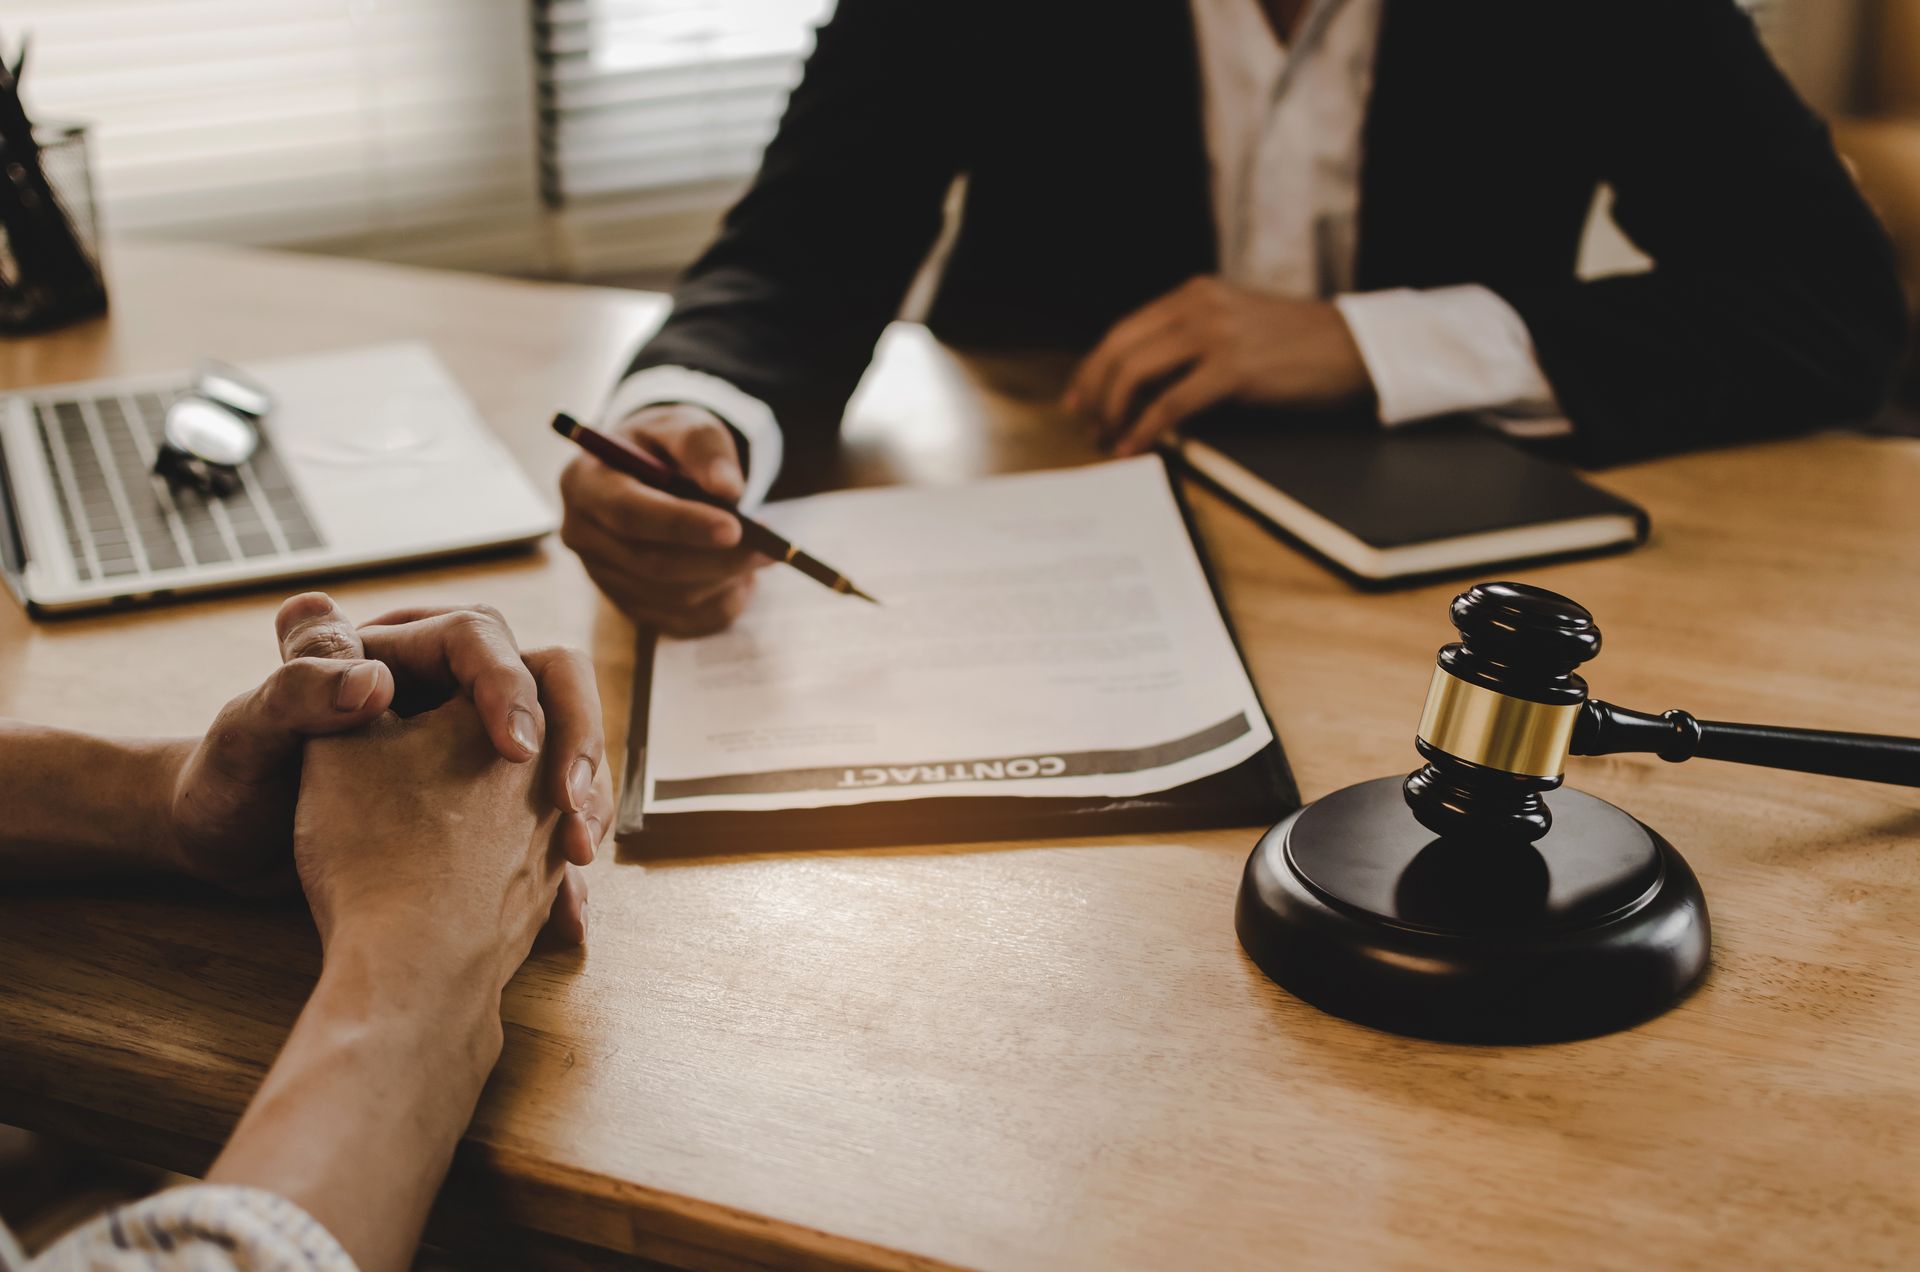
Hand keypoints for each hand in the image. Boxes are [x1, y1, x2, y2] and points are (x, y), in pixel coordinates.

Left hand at [165, 594, 610, 936]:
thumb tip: (369, 678)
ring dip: (584, 801)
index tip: (514, 745)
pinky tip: (567, 913)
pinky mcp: (482, 806)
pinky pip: (547, 821)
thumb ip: (301, 689)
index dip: (507, 684)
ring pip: (563, 754)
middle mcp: (444, 693)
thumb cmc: (232, 785)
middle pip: (552, 685)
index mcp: (397, 655)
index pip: (480, 639)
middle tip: (569, 800)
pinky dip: (564, 861)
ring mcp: (473, 749)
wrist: (231, 853)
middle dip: (576, 738)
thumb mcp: (254, 734)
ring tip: (578, 856)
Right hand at [559, 403, 769, 635]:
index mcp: (585, 483)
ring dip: (725, 581)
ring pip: (672, 596)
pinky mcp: (628, 603)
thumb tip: (728, 489)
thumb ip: (703, 447)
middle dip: (718, 560)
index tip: (735, 529)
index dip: (683, 525)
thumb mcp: (683, 425)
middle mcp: (583, 535)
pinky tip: (741, 578)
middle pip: (652, 564)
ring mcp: (602, 576)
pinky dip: (721, 603)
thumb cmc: (664, 446)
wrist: (645, 470)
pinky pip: (682, 620)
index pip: (630, 515)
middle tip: (770, 549)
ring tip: (760, 556)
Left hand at [1063, 276, 1373, 455]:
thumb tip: (1143, 386)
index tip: (1079, 397)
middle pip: (1120, 349)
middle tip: (1085, 424)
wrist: (1353, 347)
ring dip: (1114, 411)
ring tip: (1108, 438)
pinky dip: (1146, 428)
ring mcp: (1216, 334)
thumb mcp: (1235, 327)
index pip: (1125, 329)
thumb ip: (1191, 342)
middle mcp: (1199, 306)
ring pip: (1136, 372)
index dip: (1094, 368)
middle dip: (1095, 391)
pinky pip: (1172, 403)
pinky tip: (1137, 446)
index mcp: (1195, 294)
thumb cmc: (1297, 345)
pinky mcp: (1234, 368)